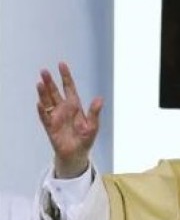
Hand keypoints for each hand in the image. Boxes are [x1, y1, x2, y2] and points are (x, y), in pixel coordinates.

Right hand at [37, 62, 102, 177]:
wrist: (76, 154)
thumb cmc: (85, 139)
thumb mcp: (93, 126)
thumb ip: (95, 112)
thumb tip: (100, 99)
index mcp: (75, 106)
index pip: (69, 88)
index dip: (65, 77)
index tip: (61, 64)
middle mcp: (63, 109)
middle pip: (55, 92)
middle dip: (50, 82)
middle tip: (44, 71)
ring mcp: (56, 117)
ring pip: (48, 101)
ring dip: (43, 93)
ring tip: (40, 83)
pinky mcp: (50, 127)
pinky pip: (45, 117)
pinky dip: (42, 110)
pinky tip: (40, 103)